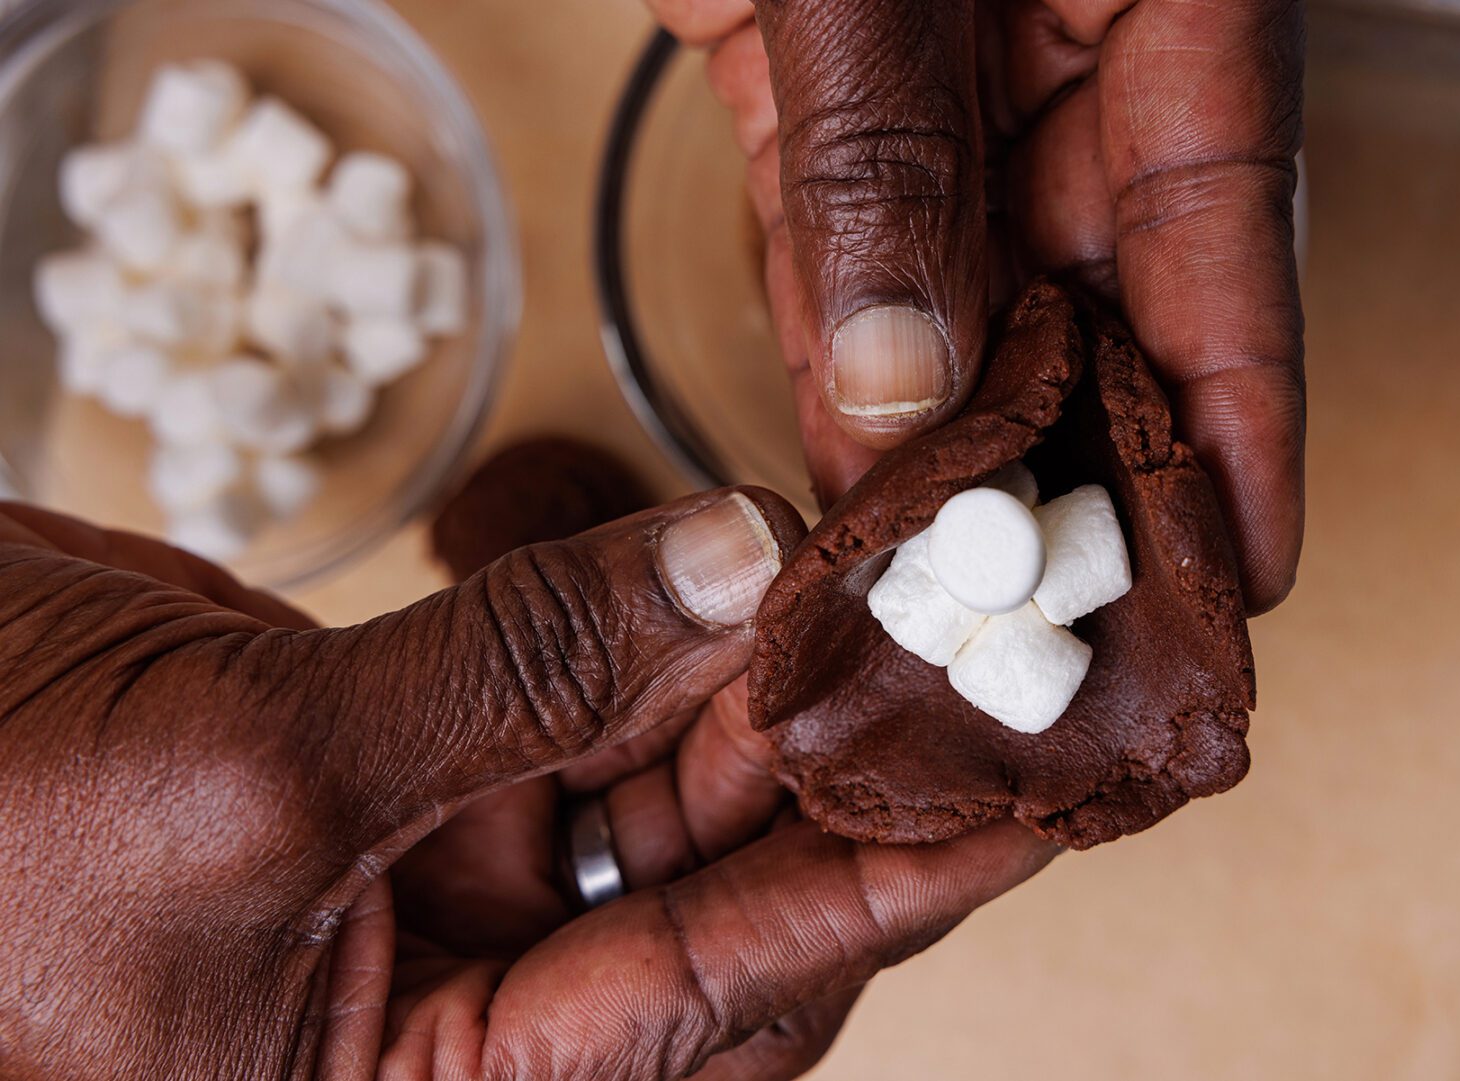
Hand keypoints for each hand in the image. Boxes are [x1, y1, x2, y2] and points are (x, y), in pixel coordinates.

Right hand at [0, 496, 1054, 1078]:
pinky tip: (730, 556)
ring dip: (756, 678)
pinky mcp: (425, 765)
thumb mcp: (251, 778)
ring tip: (877, 581)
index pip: (716, 1002)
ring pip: (660, 778)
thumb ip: (515, 672)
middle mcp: (468, 1006)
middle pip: (714, 887)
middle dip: (829, 762)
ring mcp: (451, 877)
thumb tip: (735, 567)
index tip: (1022, 799)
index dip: (878, 893)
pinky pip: (582, 697)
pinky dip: (654, 622)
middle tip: (958, 643)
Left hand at [649, 0, 1305, 611]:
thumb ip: (886, 153)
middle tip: (1059, 617)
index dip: (1239, 411)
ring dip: (945, 442)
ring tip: (939, 591)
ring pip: (962, 296)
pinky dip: (841, 370)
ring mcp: (937, 77)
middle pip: (1098, 290)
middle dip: (1073, 459)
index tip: (1243, 565)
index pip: (1227, 221)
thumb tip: (904, 384)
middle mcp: (1062, 48)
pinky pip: (840, 253)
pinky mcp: (810, 86)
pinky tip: (846, 485)